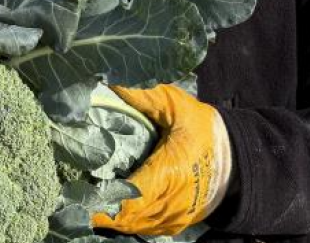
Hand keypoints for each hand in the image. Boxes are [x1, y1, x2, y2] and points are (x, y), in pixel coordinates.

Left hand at [91, 84, 232, 235]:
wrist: (237, 158)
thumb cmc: (205, 130)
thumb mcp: (176, 106)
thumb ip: (144, 96)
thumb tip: (111, 80)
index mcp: (168, 173)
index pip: (129, 198)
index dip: (103, 202)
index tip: (78, 196)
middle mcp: (170, 202)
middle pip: (126, 217)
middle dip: (99, 210)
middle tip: (72, 198)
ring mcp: (174, 216)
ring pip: (134, 227)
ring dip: (110, 219)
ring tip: (84, 203)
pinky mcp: (175, 222)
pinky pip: (144, 228)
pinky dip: (126, 221)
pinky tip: (109, 209)